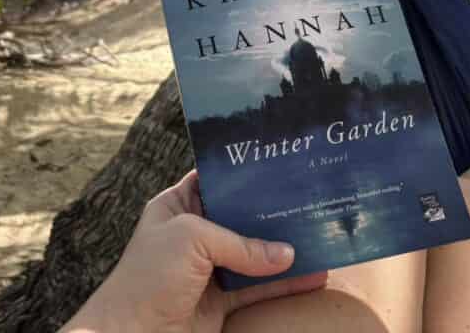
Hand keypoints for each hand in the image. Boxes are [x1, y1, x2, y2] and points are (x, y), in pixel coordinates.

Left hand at [62, 170, 326, 332]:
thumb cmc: (148, 277)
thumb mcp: (191, 240)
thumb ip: (240, 243)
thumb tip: (286, 253)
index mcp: (177, 206)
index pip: (214, 181)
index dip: (243, 175)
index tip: (279, 166)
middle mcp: (194, 234)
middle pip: (240, 218)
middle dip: (272, 214)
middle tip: (310, 201)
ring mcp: (208, 269)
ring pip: (254, 255)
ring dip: (284, 251)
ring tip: (322, 238)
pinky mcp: (219, 302)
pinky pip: (258, 289)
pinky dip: (284, 284)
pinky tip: (312, 277)